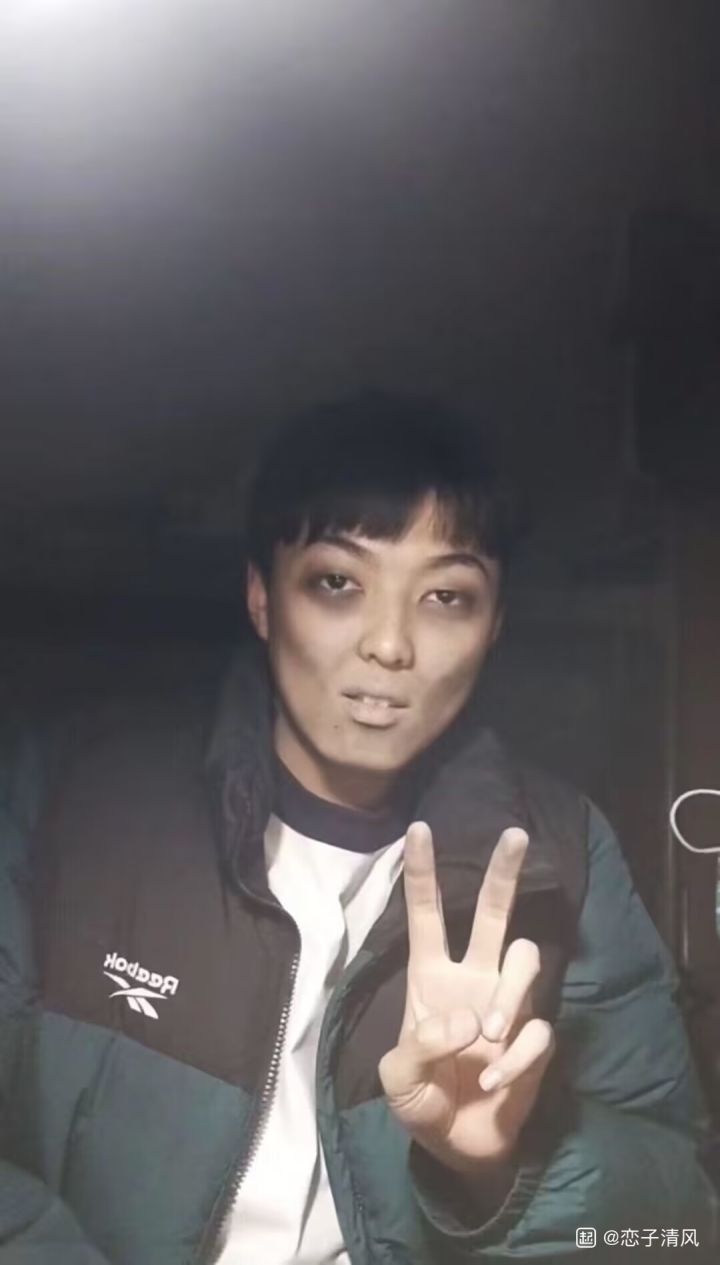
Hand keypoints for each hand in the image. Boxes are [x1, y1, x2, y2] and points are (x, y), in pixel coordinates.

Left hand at [378, 822, 554, 1174]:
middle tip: (515, 835)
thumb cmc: (420, 1101)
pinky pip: (537, 1030)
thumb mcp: (398, 1080)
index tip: (418, 827)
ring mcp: (506, 1005)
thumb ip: (421, 1048)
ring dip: (509, 996)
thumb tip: (467, 1020)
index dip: (422, 872)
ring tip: (487, 1037)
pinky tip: (494, 1085)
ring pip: (525, 958)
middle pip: (492, 912)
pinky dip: (516, 1060)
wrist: (457, 1149)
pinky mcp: (533, 1040)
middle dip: (503, 872)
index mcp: (430, 976)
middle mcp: (473, 978)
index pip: (426, 914)